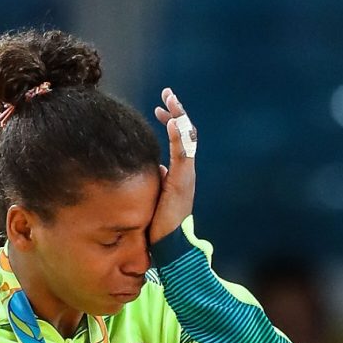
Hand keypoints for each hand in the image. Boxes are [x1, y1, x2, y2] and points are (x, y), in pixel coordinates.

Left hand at [149, 87, 195, 244]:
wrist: (169, 248)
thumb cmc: (158, 228)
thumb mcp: (155, 197)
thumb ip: (157, 180)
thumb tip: (154, 167)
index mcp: (180, 173)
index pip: (180, 140)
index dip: (171, 122)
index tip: (159, 108)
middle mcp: (186, 172)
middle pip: (186, 134)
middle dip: (177, 112)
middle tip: (166, 94)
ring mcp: (186, 177)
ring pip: (188, 141)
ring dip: (179, 118)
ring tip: (170, 101)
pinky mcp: (183, 184)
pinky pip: (184, 156)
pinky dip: (180, 138)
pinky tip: (174, 123)